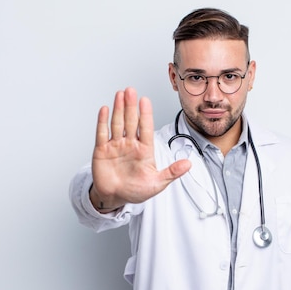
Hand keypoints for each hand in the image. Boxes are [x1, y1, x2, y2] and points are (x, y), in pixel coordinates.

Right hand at [90, 87, 190, 211]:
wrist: (115, 198)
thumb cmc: (136, 191)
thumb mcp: (157, 183)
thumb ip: (172, 172)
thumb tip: (188, 164)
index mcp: (144, 150)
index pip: (146, 128)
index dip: (145, 114)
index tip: (145, 101)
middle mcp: (130, 144)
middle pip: (131, 122)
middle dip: (131, 106)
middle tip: (131, 91)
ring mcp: (116, 146)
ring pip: (117, 124)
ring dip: (119, 109)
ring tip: (120, 94)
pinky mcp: (102, 150)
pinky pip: (102, 134)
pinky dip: (102, 122)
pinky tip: (105, 109)